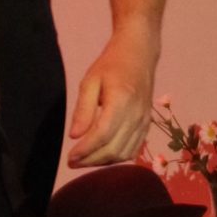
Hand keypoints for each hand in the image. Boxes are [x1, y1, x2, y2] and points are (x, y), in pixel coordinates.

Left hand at [66, 27, 156, 166]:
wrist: (140, 54)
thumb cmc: (111, 64)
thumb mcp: (90, 81)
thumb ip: (83, 109)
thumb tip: (75, 136)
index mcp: (121, 101)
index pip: (102, 135)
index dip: (85, 150)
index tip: (70, 157)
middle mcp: (136, 115)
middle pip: (113, 149)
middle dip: (91, 160)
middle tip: (72, 162)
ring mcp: (144, 122)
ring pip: (124, 153)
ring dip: (103, 162)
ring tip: (85, 160)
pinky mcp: (147, 125)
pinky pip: (134, 150)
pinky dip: (117, 157)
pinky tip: (102, 155)